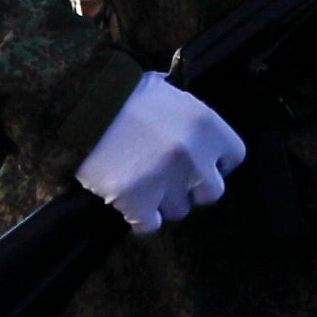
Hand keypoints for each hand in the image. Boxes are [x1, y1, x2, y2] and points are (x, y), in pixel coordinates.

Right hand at [78, 71, 246, 233]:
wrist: (81, 106)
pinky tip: (131, 204)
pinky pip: (149, 225)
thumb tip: (193, 124)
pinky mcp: (137, 201)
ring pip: (179, 210)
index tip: (203, 162)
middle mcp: (194, 156)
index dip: (217, 161)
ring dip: (163, 202)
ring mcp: (166, 182)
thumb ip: (188, 112)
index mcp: (207, 125)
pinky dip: (140, 218)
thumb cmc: (123, 93)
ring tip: (145, 185)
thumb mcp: (169, 91)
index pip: (235, 156)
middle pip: (211, 192)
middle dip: (193, 187)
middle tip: (173, 178)